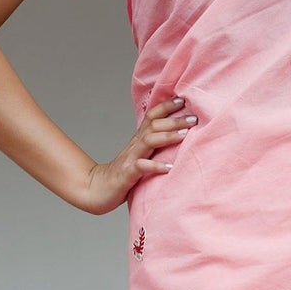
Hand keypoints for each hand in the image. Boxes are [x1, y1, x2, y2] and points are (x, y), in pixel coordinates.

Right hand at [73, 93, 195, 212]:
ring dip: (167, 136)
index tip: (184, 100)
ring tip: (185, 135)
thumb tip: (177, 137)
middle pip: (154, 125)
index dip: (166, 106)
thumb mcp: (140, 155)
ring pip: (149, 141)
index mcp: (139, 139)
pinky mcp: (127, 174)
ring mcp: (130, 158)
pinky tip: (169, 168)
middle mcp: (135, 145)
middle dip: (174, 120)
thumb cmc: (123, 174)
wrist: (97, 189)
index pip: (152, 116)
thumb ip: (154, 146)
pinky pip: (141, 167)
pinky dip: (155, 166)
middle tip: (194, 118)